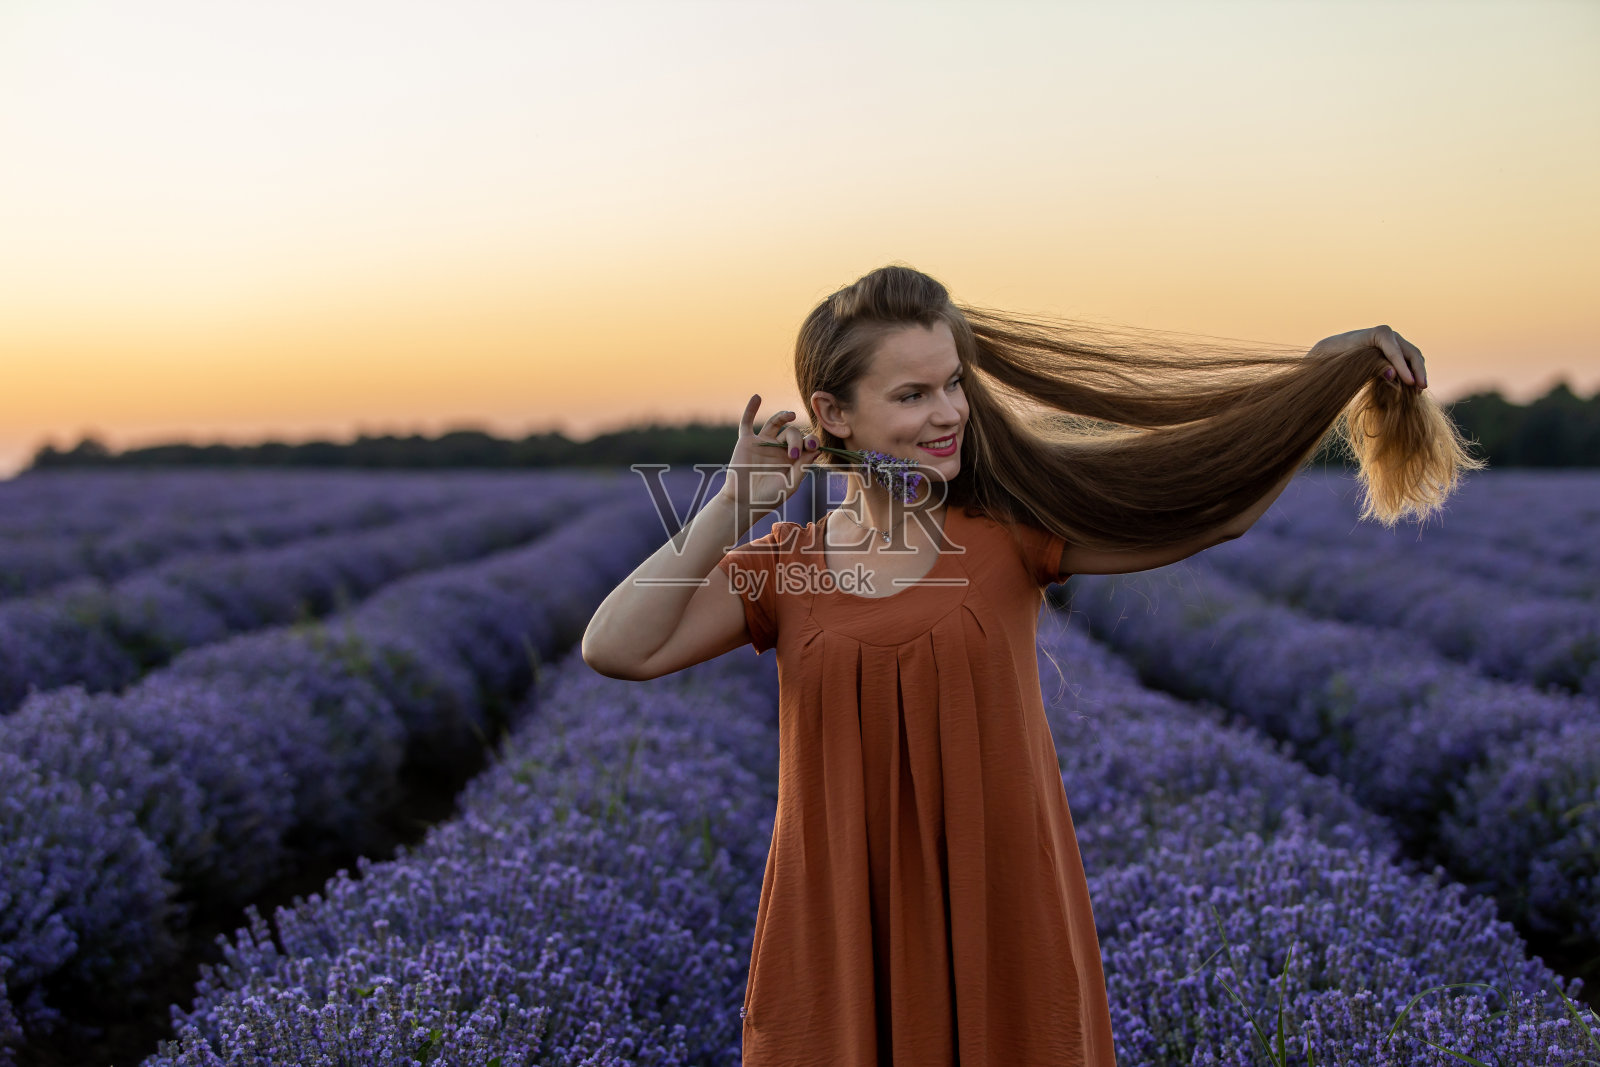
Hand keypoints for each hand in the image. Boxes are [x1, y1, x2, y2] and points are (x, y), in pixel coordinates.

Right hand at [717, 394, 819, 517]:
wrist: (743, 504)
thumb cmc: (768, 499)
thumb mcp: (789, 485)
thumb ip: (802, 468)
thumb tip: (816, 450)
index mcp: (792, 458)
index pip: (806, 443)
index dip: (812, 441)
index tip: (813, 446)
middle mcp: (779, 448)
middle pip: (792, 433)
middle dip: (795, 440)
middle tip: (792, 454)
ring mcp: (762, 443)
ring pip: (775, 423)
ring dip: (783, 416)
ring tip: (790, 415)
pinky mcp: (746, 442)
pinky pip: (747, 422)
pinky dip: (751, 409)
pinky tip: (757, 398)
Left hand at [1312, 325, 1426, 388]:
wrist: (1331, 350)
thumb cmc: (1336, 356)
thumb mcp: (1349, 363)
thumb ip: (1370, 367)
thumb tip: (1392, 374)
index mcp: (1377, 333)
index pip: (1394, 350)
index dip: (1403, 367)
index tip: (1410, 383)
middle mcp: (1390, 335)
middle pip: (1410, 352)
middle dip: (1417, 370)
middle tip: (1421, 388)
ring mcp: (1394, 342)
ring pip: (1414, 356)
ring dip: (1418, 373)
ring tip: (1419, 391)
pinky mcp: (1395, 351)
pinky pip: (1410, 361)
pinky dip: (1414, 373)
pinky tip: (1414, 388)